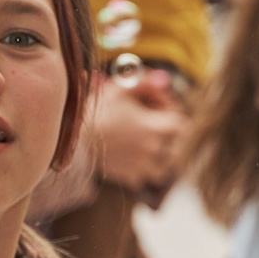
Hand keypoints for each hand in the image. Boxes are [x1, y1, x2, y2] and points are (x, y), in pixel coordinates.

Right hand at [89, 75, 184, 195]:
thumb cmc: (99, 112)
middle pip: (176, 147)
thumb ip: (146, 82)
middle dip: (168, 137)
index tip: (156, 108)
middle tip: (153, 128)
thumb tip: (165, 79)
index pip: (180, 123)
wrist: (77, 141)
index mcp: (158, 128)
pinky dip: (141, 172)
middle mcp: (155, 150)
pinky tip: (131, 161)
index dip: (171, 113)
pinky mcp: (129, 177)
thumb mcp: (121, 89)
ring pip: (164, 168)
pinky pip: (143, 178)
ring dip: (160, 159)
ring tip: (147, 148)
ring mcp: (143, 166)